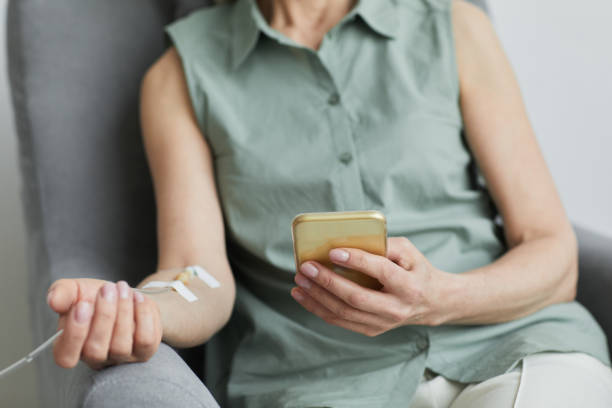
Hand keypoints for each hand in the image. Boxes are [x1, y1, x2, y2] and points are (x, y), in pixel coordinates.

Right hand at [47, 279, 161, 368]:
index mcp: (70, 348)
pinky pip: (146, 340)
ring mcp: (121, 358)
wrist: (124, 294)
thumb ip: (62, 293)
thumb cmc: (93, 297)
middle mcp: (95, 359)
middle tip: (108, 288)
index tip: (83, 305)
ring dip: (123, 311)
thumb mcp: (75, 290)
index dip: (74, 333)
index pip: (66, 357)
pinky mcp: (144, 351)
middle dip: (103, 315)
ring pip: (121, 345)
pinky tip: (138, 298)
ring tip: (123, 288)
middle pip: (96, 350)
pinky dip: (143, 315)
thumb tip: (53, 300)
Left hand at [291, 237, 453, 335]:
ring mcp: (383, 323)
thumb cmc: (415, 270)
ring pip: (344, 312)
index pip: (380, 272)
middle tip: (306, 267)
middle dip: (328, 281)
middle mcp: (396, 308)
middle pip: (356, 297)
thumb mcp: (409, 252)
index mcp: (409, 286)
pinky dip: (318, 308)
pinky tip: (304, 295)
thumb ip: (385, 244)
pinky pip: (340, 321)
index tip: (333, 251)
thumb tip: (352, 240)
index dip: (356, 261)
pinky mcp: (371, 330)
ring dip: (317, 297)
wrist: (431, 303)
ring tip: (300, 280)